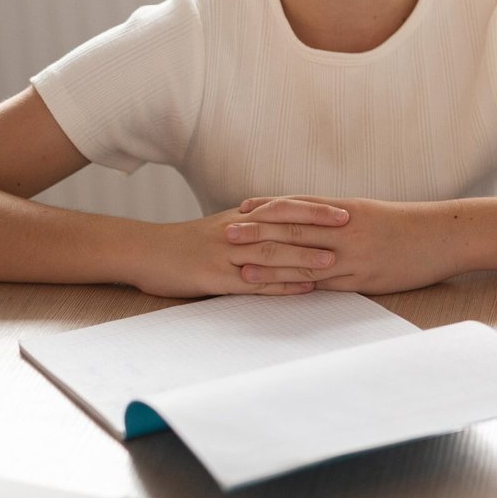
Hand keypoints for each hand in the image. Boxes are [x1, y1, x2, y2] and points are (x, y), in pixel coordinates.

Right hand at [133, 200, 348, 298]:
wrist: (146, 252)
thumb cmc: (188, 242)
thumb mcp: (223, 226)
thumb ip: (254, 225)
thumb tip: (288, 224)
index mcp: (241, 217)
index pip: (285, 208)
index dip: (315, 209)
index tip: (345, 210)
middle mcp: (237, 231)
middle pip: (282, 227)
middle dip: (318, 227)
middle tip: (350, 227)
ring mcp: (226, 255)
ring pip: (271, 254)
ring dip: (303, 257)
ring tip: (332, 260)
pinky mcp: (215, 278)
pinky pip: (253, 283)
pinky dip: (280, 285)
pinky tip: (302, 289)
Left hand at [228, 195, 461, 293]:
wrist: (445, 236)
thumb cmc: (412, 225)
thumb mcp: (375, 214)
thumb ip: (345, 218)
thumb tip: (321, 222)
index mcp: (347, 210)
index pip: (299, 206)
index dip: (269, 208)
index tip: (242, 208)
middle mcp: (345, 230)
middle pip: (293, 230)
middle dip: (257, 232)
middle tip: (225, 232)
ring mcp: (353, 255)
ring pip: (304, 259)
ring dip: (270, 263)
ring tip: (240, 266)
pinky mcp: (364, 278)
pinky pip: (326, 284)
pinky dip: (299, 286)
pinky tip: (281, 291)